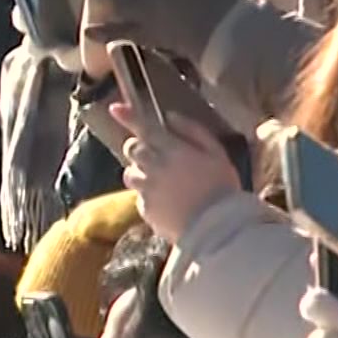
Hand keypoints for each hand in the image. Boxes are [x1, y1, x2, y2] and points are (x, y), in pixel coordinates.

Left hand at [113, 104, 239, 242]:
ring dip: (140, 172)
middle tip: (157, 156)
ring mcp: (147, 190)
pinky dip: (148, 195)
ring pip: (130, 173)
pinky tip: (168, 202)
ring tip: (160, 181)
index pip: (144, 127)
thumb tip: (169, 116)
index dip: (128, 116)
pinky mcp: (145, 210)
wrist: (217, 229)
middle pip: (131, 149)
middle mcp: (154, 167)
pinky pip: (139, 196)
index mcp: (173, 150)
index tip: (115, 108)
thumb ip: (192, 131)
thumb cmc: (223, 188)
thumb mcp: (217, 153)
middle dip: (139, 148)